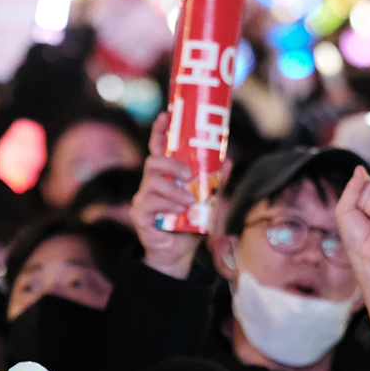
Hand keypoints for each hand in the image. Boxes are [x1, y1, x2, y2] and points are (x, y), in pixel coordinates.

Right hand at [130, 112, 202, 278]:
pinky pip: (151, 203)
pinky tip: (181, 211)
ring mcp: (143, 199)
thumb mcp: (208, 202)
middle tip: (189, 174)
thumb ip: (216, 181)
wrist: (177, 255)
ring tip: (190, 201)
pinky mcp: (140, 215)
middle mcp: (151, 184)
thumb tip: (229, 160)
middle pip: (153, 161)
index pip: (158, 148)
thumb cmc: (189, 226)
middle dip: (171, 164)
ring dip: (174, 190)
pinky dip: (169, 204)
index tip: (166, 115)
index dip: (160, 131)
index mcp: (165, 176)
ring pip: (153, 182)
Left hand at [335, 166, 369, 268]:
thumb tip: (360, 168)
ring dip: (368, 209)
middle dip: (361, 202)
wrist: (364, 256)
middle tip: (365, 220)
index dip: (356, 197)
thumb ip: (352, 187)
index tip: (358, 213)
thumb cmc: (354, 236)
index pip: (365, 182)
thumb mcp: (345, 209)